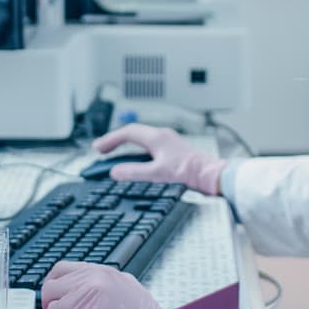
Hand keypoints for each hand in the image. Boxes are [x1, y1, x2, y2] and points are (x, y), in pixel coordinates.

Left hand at [41, 261, 194, 308]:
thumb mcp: (124, 285)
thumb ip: (99, 280)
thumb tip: (74, 284)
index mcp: (101, 271)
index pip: (60, 269)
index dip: (54, 284)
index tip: (56, 295)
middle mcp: (92, 283)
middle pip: (51, 289)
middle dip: (54, 305)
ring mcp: (86, 302)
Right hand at [94, 123, 225, 195]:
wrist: (210, 175)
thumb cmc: (188, 172)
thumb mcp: (157, 174)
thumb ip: (134, 172)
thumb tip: (115, 172)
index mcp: (156, 137)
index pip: (127, 133)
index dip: (110, 140)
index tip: (98, 148)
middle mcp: (162, 136)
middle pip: (133, 133)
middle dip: (115, 140)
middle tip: (102, 150)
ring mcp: (168, 142)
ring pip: (141, 138)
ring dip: (126, 145)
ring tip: (114, 154)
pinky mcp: (173, 150)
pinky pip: (149, 145)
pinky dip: (137, 150)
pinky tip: (135, 160)